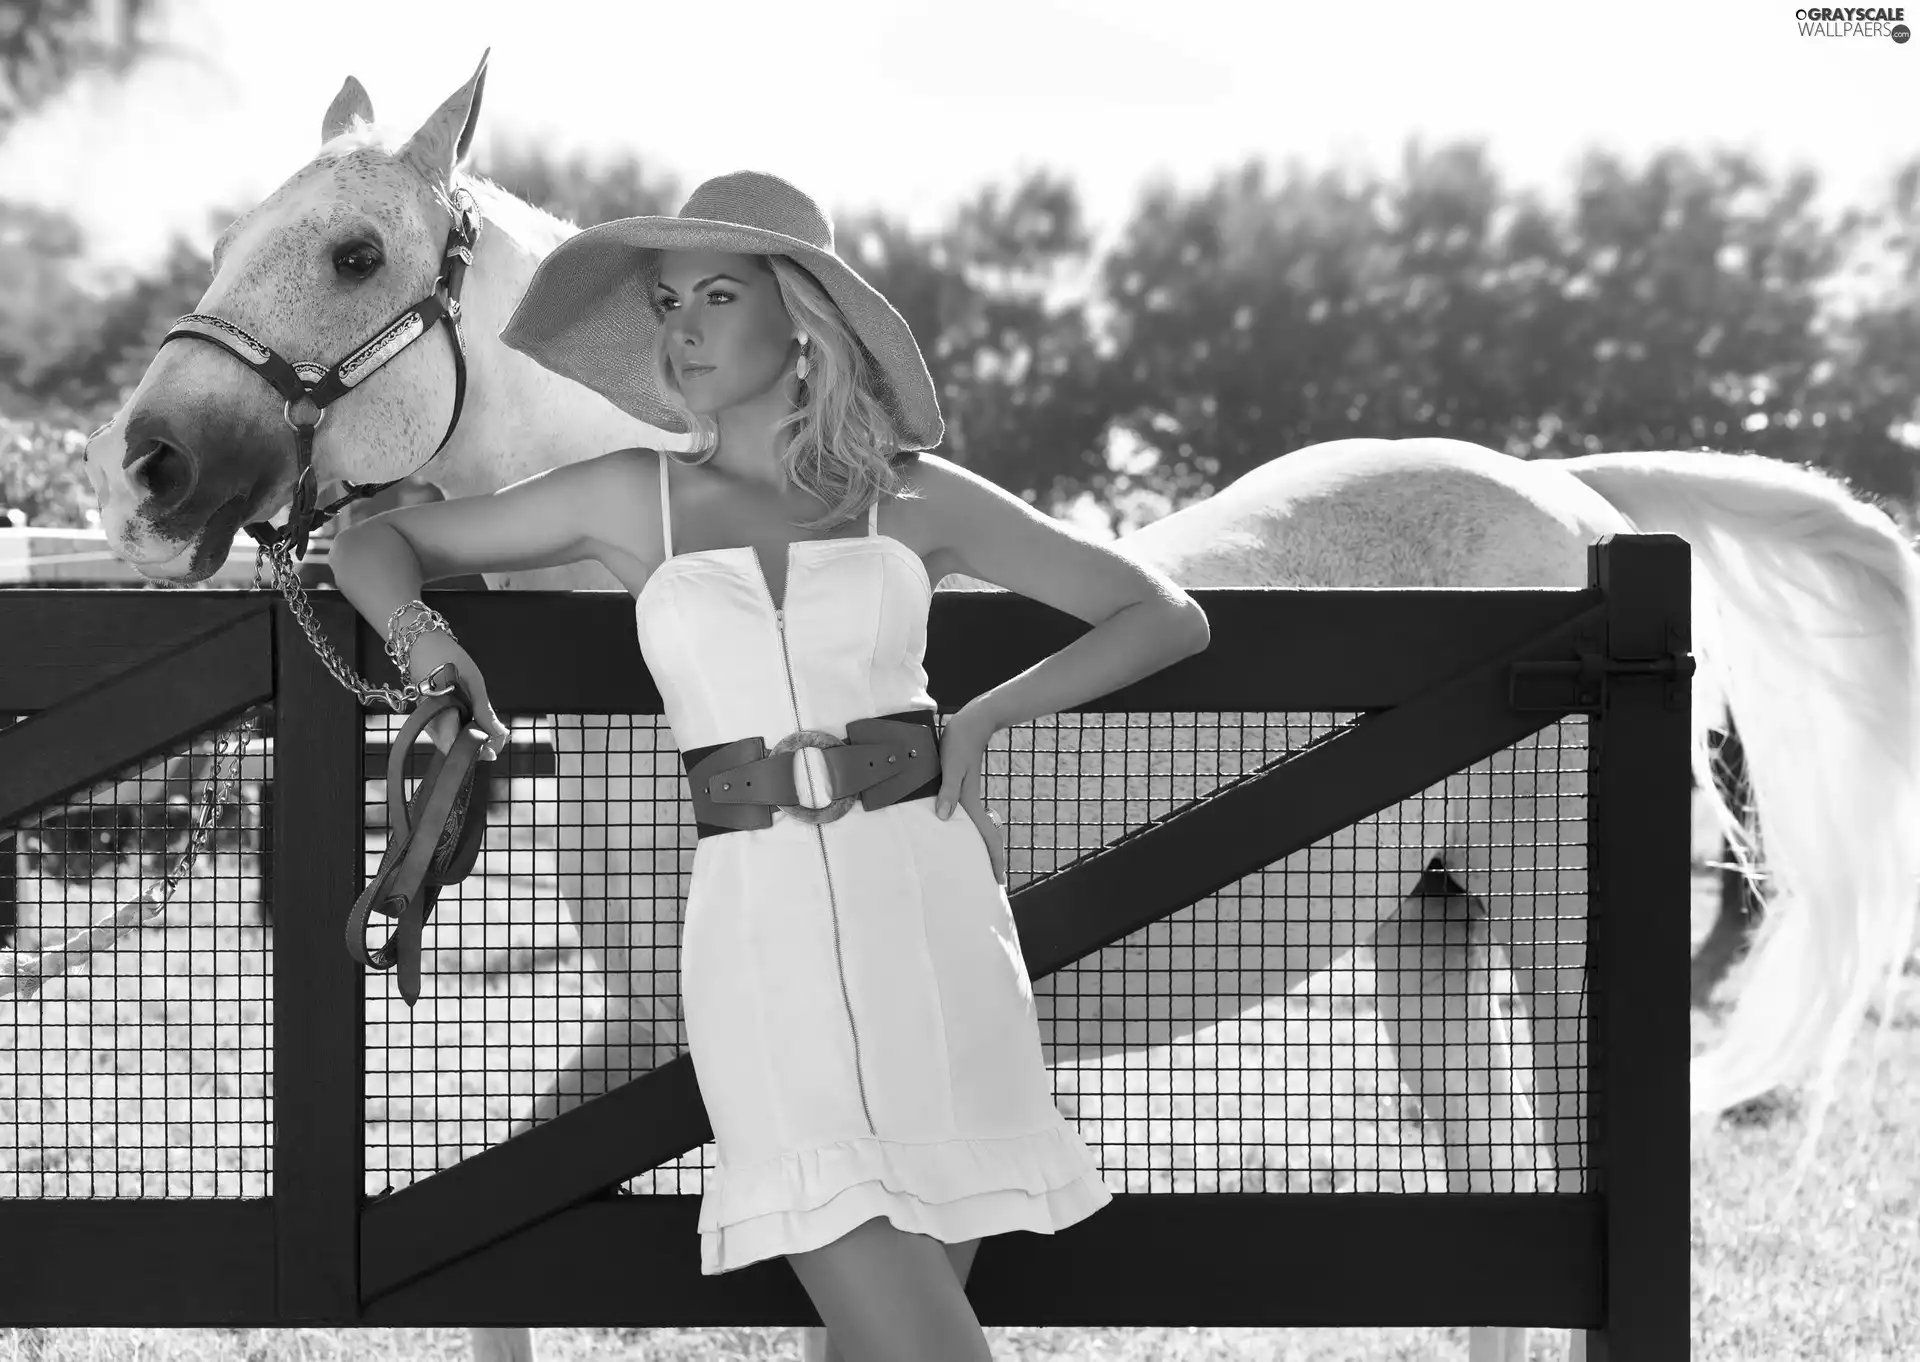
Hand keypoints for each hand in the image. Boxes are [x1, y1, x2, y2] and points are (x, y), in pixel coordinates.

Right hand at [406, 631, 509, 761]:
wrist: (420, 640)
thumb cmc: (447, 657)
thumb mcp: (472, 682)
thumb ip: (484, 711)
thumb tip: (500, 735)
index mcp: (437, 714)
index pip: (456, 748)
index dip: (478, 751)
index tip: (498, 747)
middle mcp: (428, 722)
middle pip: (453, 748)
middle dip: (478, 747)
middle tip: (500, 739)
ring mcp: (426, 720)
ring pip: (450, 741)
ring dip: (471, 739)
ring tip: (493, 732)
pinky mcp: (428, 715)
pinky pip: (446, 731)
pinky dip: (463, 730)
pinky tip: (477, 724)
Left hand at [935, 702, 1007, 886]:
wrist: (972, 723)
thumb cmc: (959, 742)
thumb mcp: (951, 765)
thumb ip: (948, 790)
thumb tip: (944, 817)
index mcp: (970, 801)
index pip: (987, 836)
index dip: (994, 859)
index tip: (999, 880)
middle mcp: (972, 802)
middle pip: (988, 836)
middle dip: (992, 858)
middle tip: (994, 879)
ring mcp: (970, 795)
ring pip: (980, 827)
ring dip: (984, 845)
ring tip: (982, 862)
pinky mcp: (965, 788)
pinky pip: (972, 816)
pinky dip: (973, 829)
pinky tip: (964, 831)